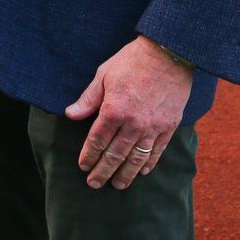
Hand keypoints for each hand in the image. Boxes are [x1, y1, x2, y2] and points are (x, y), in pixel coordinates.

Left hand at [65, 36, 193, 190]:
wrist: (168, 53)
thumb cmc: (132, 61)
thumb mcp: (104, 75)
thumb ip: (88, 99)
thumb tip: (70, 115)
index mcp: (114, 110)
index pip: (97, 141)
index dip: (89, 155)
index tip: (83, 166)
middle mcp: (133, 123)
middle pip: (114, 155)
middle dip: (102, 171)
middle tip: (94, 184)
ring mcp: (153, 127)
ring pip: (136, 159)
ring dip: (125, 175)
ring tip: (117, 186)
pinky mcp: (169, 126)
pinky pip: (157, 151)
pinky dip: (149, 163)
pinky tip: (142, 172)